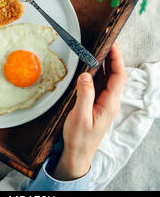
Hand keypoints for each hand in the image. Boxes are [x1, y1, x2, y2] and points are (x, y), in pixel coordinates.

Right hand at [53, 42, 125, 180]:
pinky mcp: (96, 104)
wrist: (77, 154)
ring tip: (98, 49)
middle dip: (112, 57)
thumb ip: (84, 95)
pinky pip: (100, 84)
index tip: (112, 44)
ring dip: (104, 64)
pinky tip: (90, 67)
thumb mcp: (80, 117)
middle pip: (115, 74)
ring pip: (108, 78)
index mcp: (109, 103)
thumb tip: (86, 75)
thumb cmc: (79, 138)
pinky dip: (97, 72)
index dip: (117, 59)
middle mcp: (109, 101)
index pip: (119, 76)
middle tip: (105, 41)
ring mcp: (104, 102)